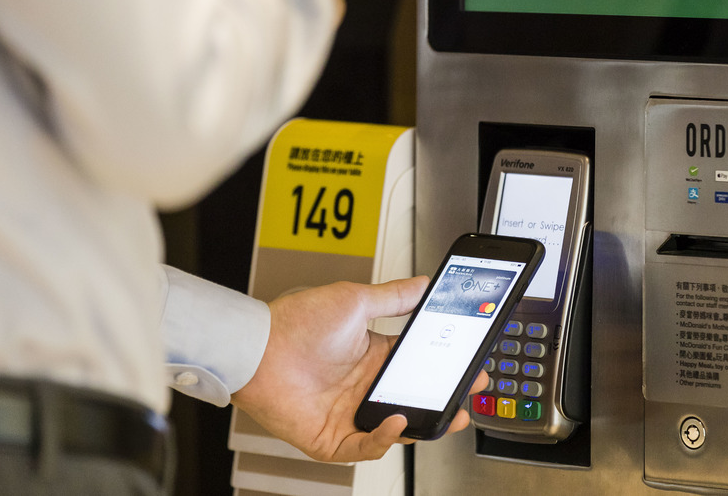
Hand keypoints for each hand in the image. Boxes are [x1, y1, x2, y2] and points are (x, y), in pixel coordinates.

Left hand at [231, 277, 487, 461]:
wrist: (257, 346)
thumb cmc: (295, 321)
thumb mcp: (354, 301)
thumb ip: (394, 296)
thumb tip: (424, 282)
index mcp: (372, 356)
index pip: (418, 366)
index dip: (445, 369)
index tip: (470, 364)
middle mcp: (363, 387)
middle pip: (414, 400)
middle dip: (445, 401)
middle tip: (470, 393)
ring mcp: (348, 413)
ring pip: (396, 428)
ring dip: (424, 424)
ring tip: (449, 416)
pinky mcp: (331, 437)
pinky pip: (365, 445)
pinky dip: (384, 438)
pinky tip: (397, 420)